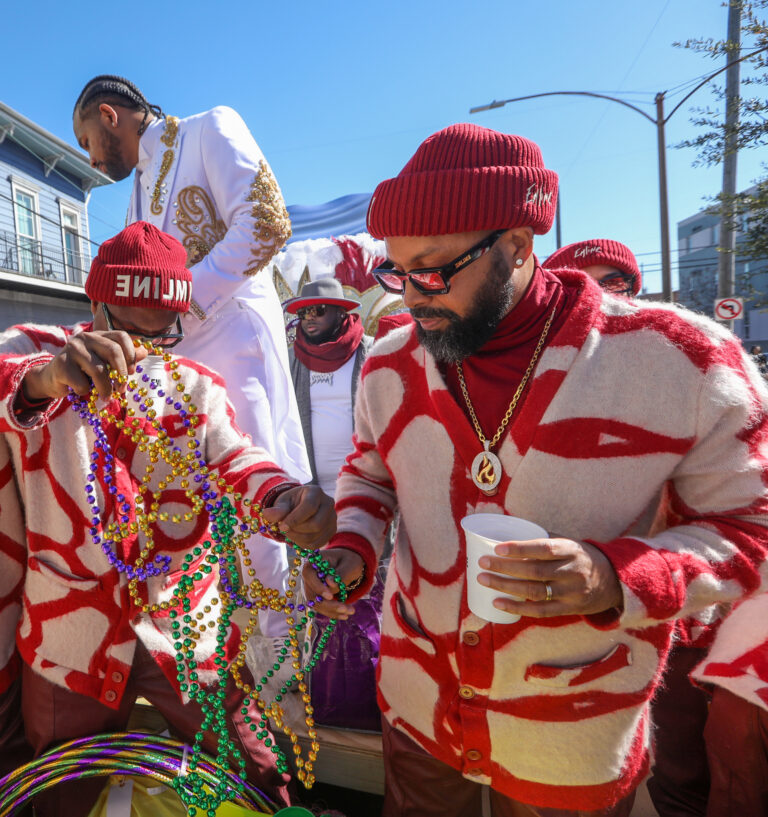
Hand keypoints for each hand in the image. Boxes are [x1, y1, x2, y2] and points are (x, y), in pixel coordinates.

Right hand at [22, 330, 146, 400]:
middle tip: (121, 389)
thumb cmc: (83, 371)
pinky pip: (82, 383)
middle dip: (121, 373)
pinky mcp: (61, 364)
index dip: (131, 353)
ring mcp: (72, 349)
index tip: (132, 372)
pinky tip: (81, 391)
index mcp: (99, 335)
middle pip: (113, 351)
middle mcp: (85, 337)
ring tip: (106, 397)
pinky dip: (85, 391)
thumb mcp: (104, 363)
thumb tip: (145, 352)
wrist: (51, 379)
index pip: (121, 336)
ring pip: (98, 370)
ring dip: (105, 388)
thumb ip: (123, 358)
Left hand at [260, 484, 335, 548]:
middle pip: (316, 524)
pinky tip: (296, 537)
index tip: (281, 526)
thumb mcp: (282, 503)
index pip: (309, 507)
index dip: (294, 519)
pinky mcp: (332, 530)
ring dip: (298, 538)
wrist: (300, 507)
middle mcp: (328, 503)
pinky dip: (304, 544)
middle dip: (297, 530)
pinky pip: (318, 543)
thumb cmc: (290, 503)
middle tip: (284, 529)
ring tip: (289, 532)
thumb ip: (277, 509)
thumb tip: (267, 514)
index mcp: (316, 492)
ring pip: (317, 536)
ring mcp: (332, 518)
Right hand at [302, 548, 363, 619]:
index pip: (309, 575)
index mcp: (313, 562)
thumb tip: (329, 583)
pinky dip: (332, 612)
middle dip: (328, 604)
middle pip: (312, 594)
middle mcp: (308, 576)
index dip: (317, 587)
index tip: (330, 596)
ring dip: (332, 611)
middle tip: (346, 609)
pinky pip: (321, 607)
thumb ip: (340, 572)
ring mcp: (311, 588)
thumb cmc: (349, 561)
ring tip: (350, 612)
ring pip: (316, 604)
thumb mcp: (350, 564)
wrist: (348, 565)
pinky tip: (345, 615)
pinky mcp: (316, 597)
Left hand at [477, 536, 622, 617]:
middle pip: (535, 571)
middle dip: (505, 567)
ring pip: (535, 591)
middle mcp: (572, 571)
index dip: (520, 548)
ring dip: (506, 587)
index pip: (543, 548)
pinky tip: (498, 603)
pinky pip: (540, 611)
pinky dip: (517, 608)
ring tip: (484, 580)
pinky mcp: (569, 609)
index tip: (497, 547)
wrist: (614, 581)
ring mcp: (572, 592)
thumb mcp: (569, 543)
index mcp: (570, 549)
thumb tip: (509, 529)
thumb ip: (544, 540)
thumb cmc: (580, 557)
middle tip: (483, 563)